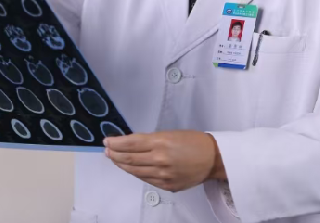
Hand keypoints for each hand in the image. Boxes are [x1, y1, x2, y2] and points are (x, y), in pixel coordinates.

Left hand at [105, 130, 225, 191]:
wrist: (212, 159)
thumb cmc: (194, 141)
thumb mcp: (171, 133)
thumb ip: (152, 140)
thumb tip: (133, 144)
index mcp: (161, 142)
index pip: (131, 143)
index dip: (116, 143)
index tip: (106, 141)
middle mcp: (159, 159)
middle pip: (129, 158)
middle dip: (115, 154)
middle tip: (107, 150)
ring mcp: (162, 175)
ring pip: (135, 171)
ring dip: (122, 164)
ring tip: (114, 159)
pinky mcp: (166, 186)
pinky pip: (146, 179)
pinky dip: (135, 173)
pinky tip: (130, 168)